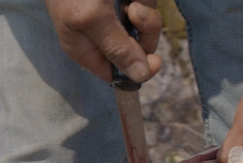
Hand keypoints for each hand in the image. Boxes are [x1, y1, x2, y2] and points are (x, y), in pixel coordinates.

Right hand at [44, 0, 162, 82]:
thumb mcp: (91, 18)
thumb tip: (139, 76)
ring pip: (146, 24)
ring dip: (145, 7)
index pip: (119, 73)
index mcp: (88, 49)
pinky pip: (146, 3)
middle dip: (144, 31)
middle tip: (135, 11)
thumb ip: (116, 47)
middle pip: (139, 49)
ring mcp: (115, 14)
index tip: (154, 60)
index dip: (138, 69)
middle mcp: (103, 35)